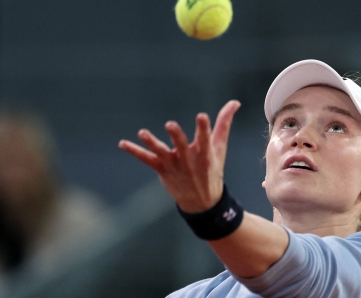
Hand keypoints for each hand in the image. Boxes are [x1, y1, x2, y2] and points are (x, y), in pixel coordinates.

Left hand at [118, 100, 240, 212]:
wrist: (202, 200)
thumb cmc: (212, 168)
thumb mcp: (220, 147)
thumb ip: (224, 123)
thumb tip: (235, 102)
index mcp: (205, 154)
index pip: (205, 139)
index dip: (203, 128)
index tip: (201, 116)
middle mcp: (189, 160)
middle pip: (181, 146)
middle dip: (176, 136)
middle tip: (170, 125)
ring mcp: (174, 165)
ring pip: (161, 153)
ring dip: (152, 143)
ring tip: (142, 133)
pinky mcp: (162, 169)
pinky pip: (146, 159)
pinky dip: (134, 151)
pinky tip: (122, 143)